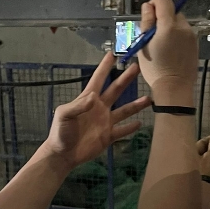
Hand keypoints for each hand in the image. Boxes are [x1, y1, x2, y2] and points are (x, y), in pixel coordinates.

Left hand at [43, 53, 150, 169]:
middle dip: (126, 78)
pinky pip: (122, 130)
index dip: (104, 67)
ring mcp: (105, 122)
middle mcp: (99, 108)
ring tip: (149, 98)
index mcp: (87, 99)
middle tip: (137, 67)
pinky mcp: (108, 136)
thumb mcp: (64, 115)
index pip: (98, 79)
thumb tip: (94, 96)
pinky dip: (131, 127)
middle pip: (115, 90)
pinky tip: (140, 123)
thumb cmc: (60, 132)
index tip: (112, 54)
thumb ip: (78, 105)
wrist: (63, 154)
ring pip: (124, 110)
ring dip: (136, 105)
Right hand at [137, 0, 197, 98]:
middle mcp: (183, 27)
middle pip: (172, 11)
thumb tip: (148, 6)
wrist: (175, 87)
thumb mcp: (144, 45)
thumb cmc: (155, 68)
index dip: (154, 4)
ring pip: (178, 21)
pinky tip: (171, 49)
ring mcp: (191, 35)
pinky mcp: (195, 43)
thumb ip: (147, 23)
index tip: (148, 16)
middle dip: (162, 17)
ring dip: (169, 26)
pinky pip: (184, 32)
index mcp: (169, 26)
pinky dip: (176, 35)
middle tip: (153, 33)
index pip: (164, 1)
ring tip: (162, 43)